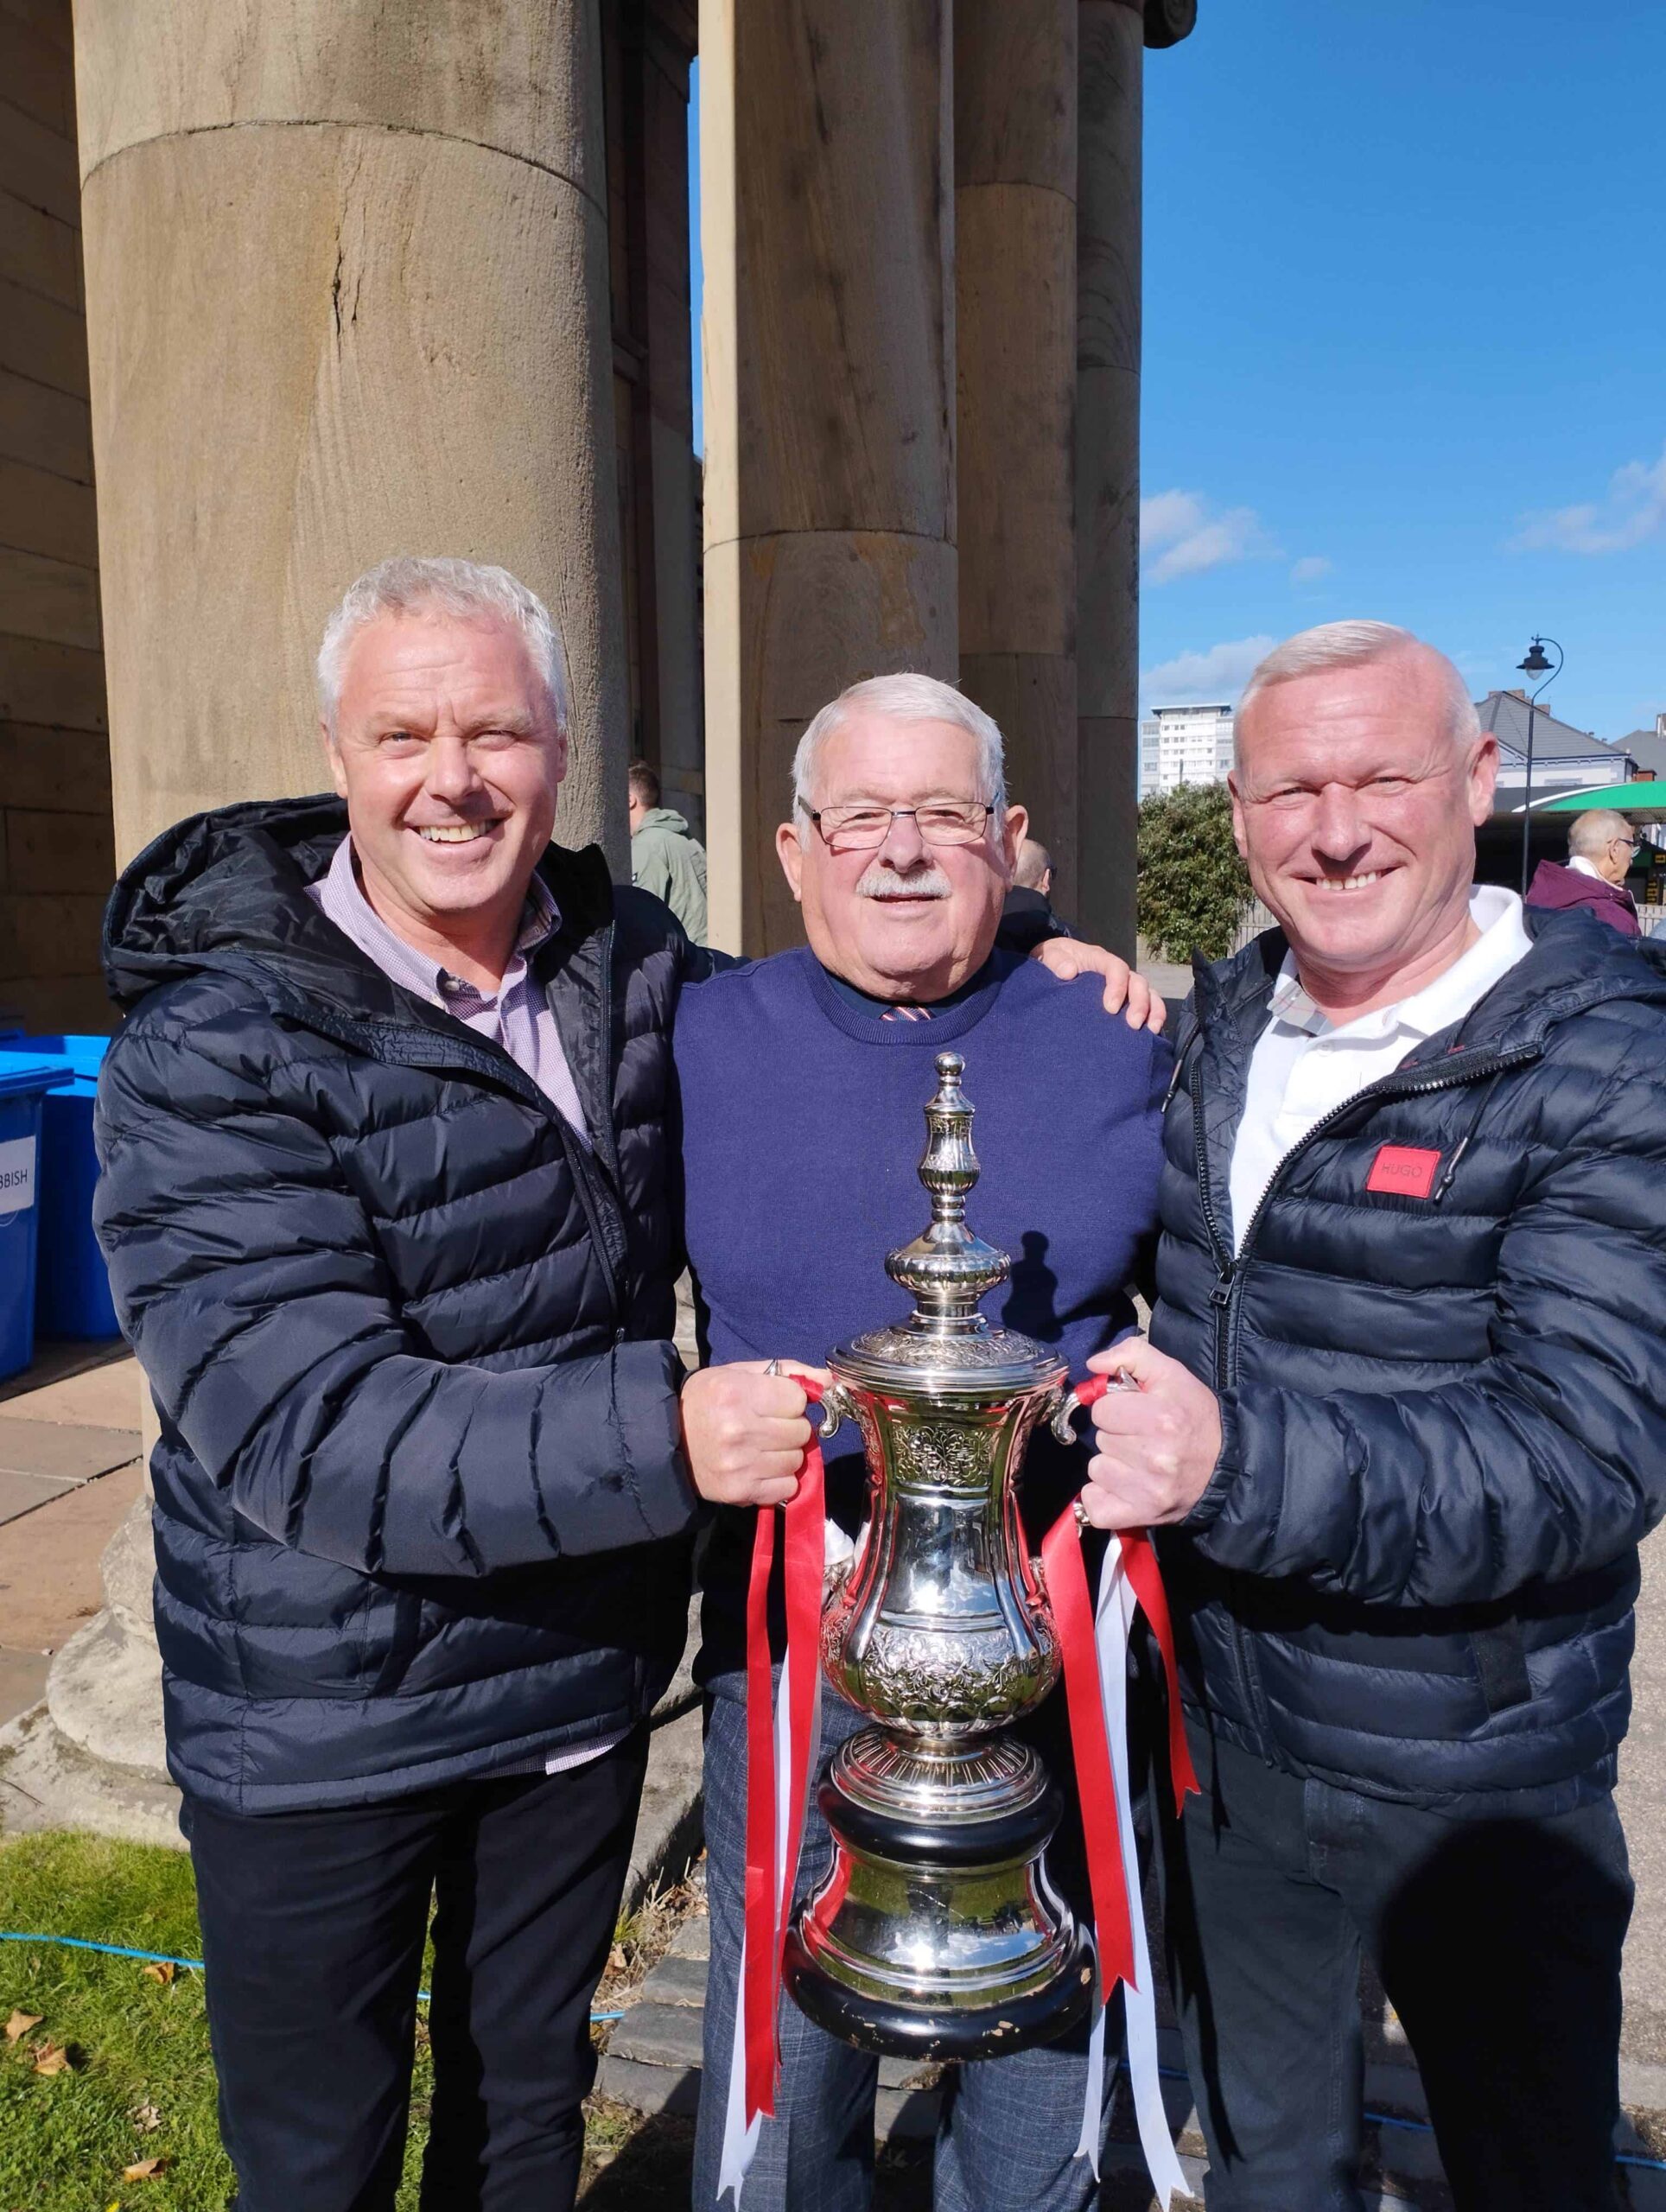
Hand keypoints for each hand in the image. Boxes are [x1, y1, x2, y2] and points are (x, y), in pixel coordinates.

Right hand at [679, 1361, 819, 1507]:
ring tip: (761, 1447)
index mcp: (737, 1393)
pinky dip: (779, 1479)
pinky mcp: (740, 1491)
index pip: (797, 1399)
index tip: (772, 1403)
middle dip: (789, 1427)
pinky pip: (787, 1487)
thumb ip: (786, 1372)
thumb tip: (828, 1380)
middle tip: (767, 1426)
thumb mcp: (737, 1373)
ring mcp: (740, 1464)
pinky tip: (760, 1468)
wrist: (665, 1440)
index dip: (788, 1401)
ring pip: (797, 1460)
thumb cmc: (705, 1401)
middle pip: (801, 1431)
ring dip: (785, 1454)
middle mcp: (740, 1430)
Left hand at [1029, 938, 1166, 1032]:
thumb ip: (1056, 961)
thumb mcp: (1049, 955)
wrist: (1055, 964)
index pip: (1117, 968)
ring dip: (1153, 1011)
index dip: (1118, 986)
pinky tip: (1151, 1035)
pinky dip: (1153, 1018)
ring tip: (1150, 1032)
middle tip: (1132, 1025)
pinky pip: (1148, 1006)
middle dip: (1140, 1003)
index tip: (1110, 1009)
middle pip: (1138, 982)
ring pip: (1148, 993)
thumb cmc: (1054, 960)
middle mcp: (1117, 971)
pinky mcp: (1126, 1000)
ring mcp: (1124, 985)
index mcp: (1099, 959)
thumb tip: (1069, 972)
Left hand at [1076, 1337, 1221, 1529]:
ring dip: (1113, 1465)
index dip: (1116, 1409)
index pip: (1101, 1410)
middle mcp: (1155, 1457)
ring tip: (1140, 1462)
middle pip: (1100, 1440)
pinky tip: (1126, 1486)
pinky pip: (1096, 1507)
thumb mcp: (1172, 1374)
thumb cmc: (1196, 1417)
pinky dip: (1104, 1498)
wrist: (1228, 1466)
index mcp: (1161, 1418)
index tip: (1136, 1414)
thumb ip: (1132, 1354)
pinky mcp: (1142, 1515)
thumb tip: (1093, 1365)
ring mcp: (1148, 1491)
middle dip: (1117, 1435)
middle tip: (1143, 1438)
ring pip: (1097, 1470)